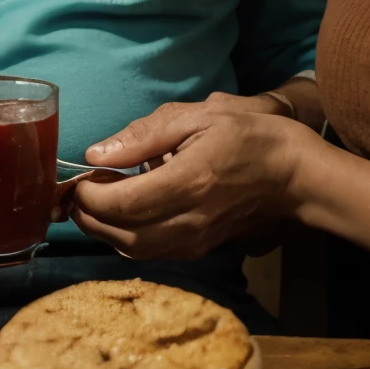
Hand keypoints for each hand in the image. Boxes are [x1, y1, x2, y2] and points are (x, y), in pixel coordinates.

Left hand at [70, 92, 312, 259]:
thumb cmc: (245, 135)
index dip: (91, 196)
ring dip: (105, 230)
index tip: (79, 179)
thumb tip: (96, 154)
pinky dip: (127, 237)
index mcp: (188, 182)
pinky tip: (125, 210)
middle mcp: (190, 220)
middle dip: (90, 217)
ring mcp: (196, 240)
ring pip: (135, 250)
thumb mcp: (196, 117)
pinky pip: (152, 251)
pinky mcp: (199, 249)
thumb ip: (143, 136)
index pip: (124, 204)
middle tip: (78, 192)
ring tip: (97, 200)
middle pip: (123, 236)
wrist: (290, 173)